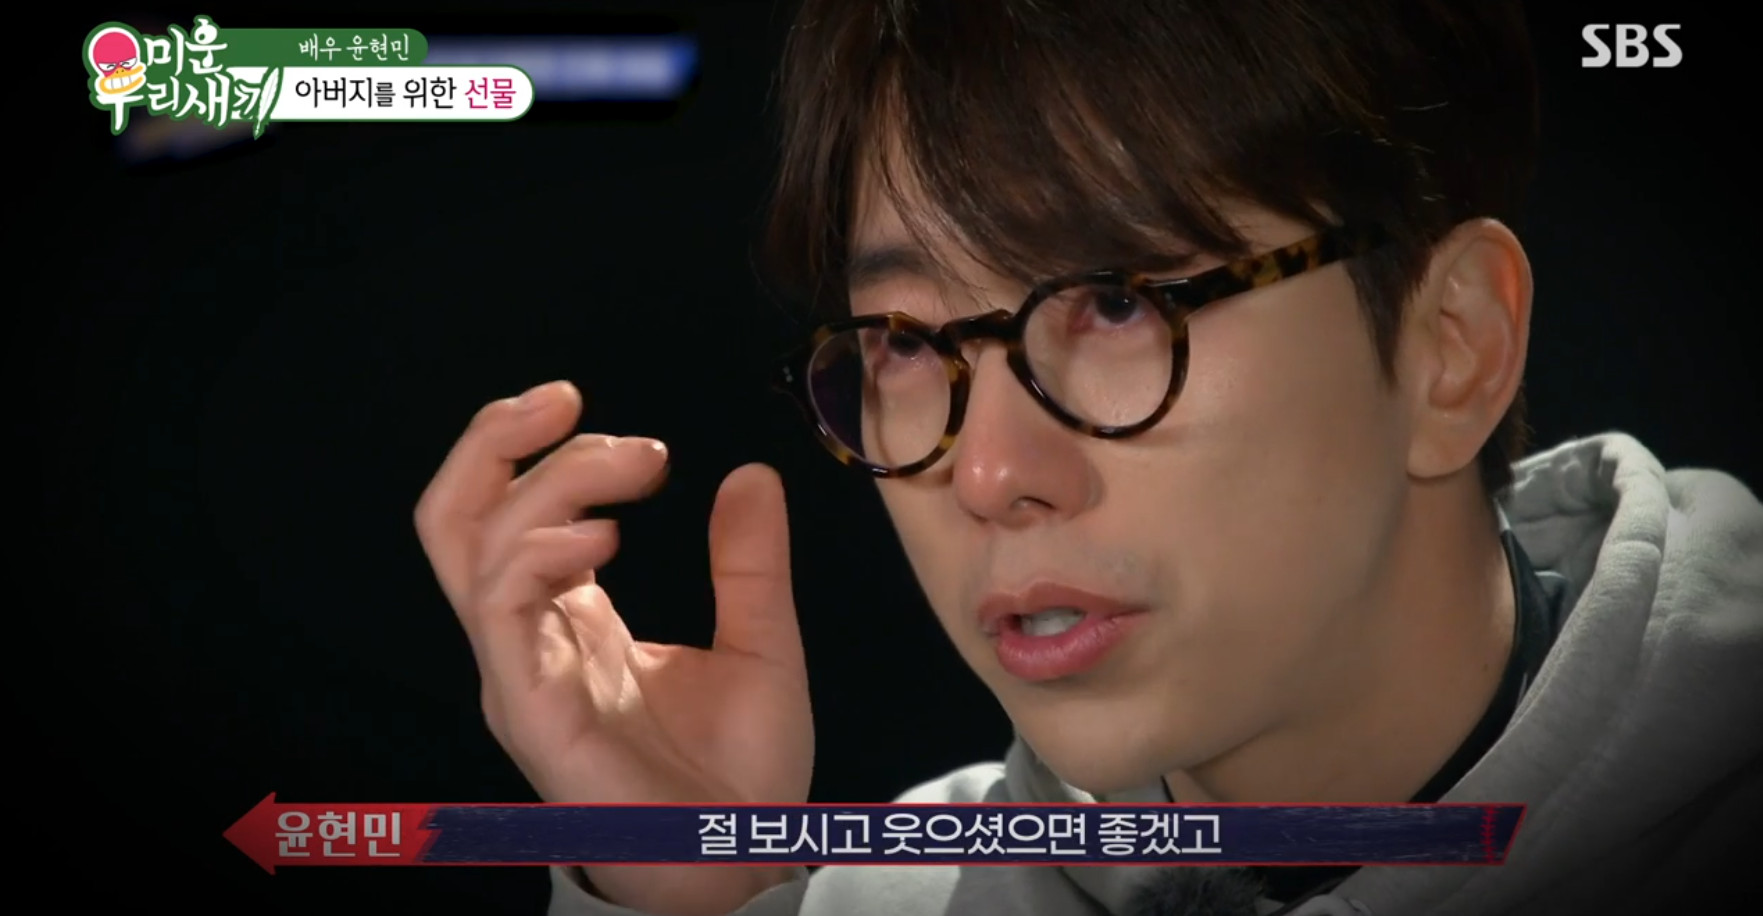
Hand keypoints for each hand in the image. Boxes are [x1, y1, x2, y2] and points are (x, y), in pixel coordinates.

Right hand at [414, 381, 812, 915]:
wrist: (750, 858)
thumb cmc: (742, 770)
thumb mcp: (762, 641)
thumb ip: (749, 560)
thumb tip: (752, 474)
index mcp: (572, 617)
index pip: (506, 511)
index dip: (535, 447)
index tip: (600, 413)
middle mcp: (531, 638)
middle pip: (456, 515)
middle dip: (495, 438)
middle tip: (568, 399)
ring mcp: (522, 672)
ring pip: (471, 545)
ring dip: (545, 479)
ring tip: (633, 464)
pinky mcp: (531, 709)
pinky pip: (499, 610)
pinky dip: (539, 549)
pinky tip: (607, 534)